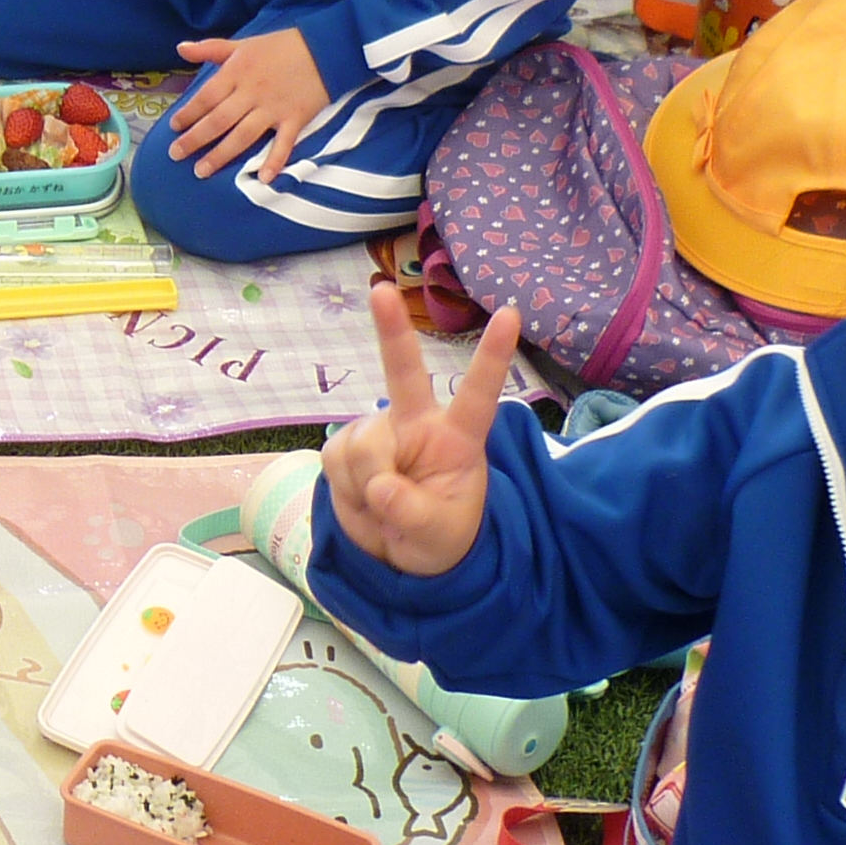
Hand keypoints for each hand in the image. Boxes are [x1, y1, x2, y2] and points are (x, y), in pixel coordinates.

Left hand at [166, 25, 329, 180]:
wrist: (325, 47)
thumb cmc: (282, 45)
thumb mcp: (243, 43)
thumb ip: (210, 49)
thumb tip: (180, 48)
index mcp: (237, 72)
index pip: (206, 97)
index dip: (188, 113)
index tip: (173, 127)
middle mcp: (252, 92)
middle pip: (219, 120)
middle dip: (195, 139)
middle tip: (176, 155)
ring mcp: (274, 108)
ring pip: (242, 136)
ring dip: (221, 155)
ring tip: (201, 171)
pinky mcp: (295, 119)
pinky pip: (283, 144)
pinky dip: (274, 161)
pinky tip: (263, 179)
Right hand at [319, 290, 518, 578]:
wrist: (397, 553)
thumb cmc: (437, 535)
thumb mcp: (437, 536)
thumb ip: (413, 513)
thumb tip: (380, 487)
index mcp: (457, 439)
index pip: (478, 394)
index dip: (491, 356)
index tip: (510, 313)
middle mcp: (417, 424)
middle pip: (403, 373)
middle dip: (390, 329)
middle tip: (380, 291)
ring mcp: (378, 431)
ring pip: (363, 446)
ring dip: (366, 484)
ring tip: (381, 507)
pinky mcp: (344, 445)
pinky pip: (335, 461)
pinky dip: (346, 488)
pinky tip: (361, 497)